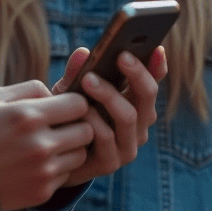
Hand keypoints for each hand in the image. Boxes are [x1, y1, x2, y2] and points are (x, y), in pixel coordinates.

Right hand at [0, 79, 94, 210]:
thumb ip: (30, 88)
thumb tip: (56, 93)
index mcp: (28, 115)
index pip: (79, 104)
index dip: (74, 103)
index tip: (64, 106)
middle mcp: (40, 144)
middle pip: (86, 131)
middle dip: (76, 125)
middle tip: (60, 126)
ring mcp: (43, 171)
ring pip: (80, 155)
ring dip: (70, 148)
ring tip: (49, 145)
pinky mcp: (42, 191)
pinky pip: (66, 175)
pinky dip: (57, 168)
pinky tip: (36, 164)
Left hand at [50, 45, 165, 186]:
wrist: (54, 156)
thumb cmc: (68, 116)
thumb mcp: (71, 90)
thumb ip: (78, 72)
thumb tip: (83, 52)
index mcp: (134, 103)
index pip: (152, 81)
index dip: (157, 65)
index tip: (156, 47)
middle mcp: (138, 124)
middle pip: (148, 95)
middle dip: (137, 73)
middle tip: (121, 55)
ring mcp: (127, 145)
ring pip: (128, 116)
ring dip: (109, 95)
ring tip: (89, 79)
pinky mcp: (110, 163)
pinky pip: (107, 138)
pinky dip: (94, 121)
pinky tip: (81, 111)